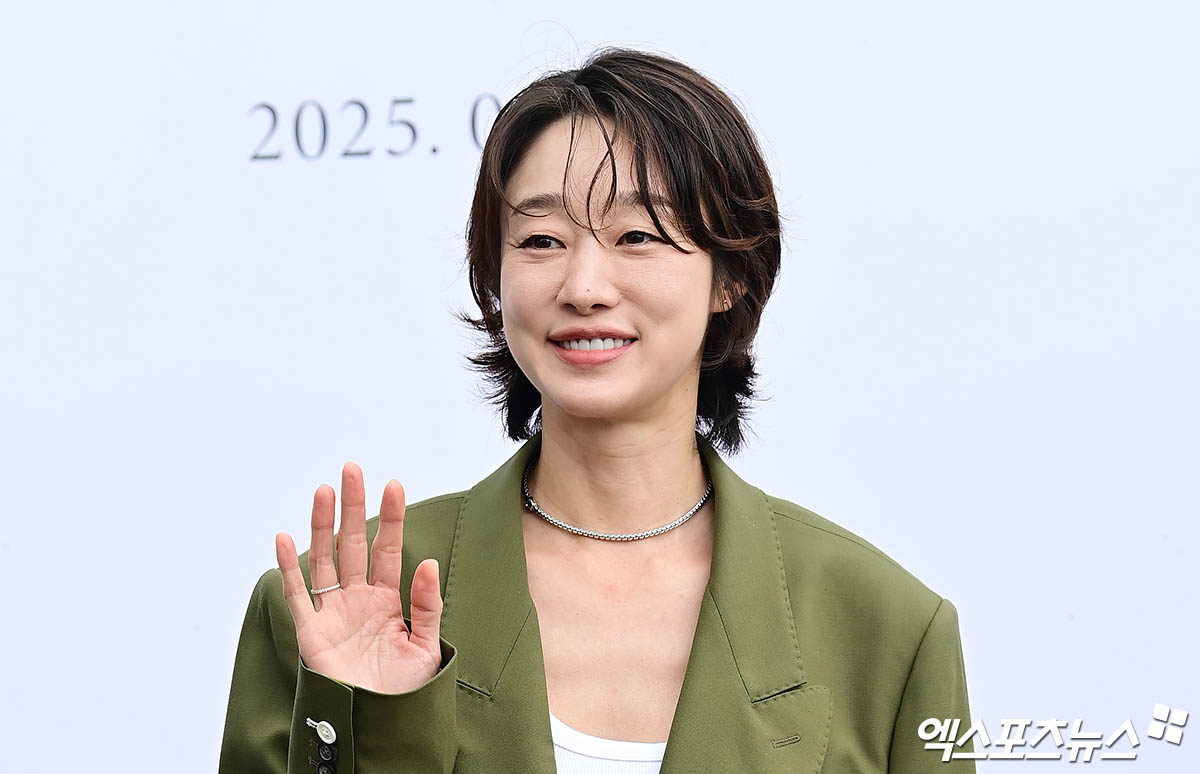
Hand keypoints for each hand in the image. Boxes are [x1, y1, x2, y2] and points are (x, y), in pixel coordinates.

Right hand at [275, 463, 444, 693]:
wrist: (379, 728)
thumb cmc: (405, 693)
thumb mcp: (427, 648)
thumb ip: (426, 606)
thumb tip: (426, 562)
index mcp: (387, 601)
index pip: (388, 550)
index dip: (390, 518)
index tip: (393, 484)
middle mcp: (357, 600)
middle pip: (352, 544)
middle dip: (353, 507)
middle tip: (353, 469)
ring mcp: (332, 613)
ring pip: (324, 559)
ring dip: (322, 525)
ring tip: (325, 491)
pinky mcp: (309, 633)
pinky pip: (297, 595)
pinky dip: (288, 567)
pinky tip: (285, 537)